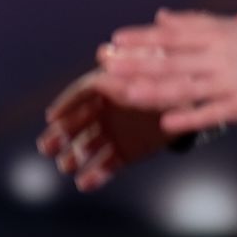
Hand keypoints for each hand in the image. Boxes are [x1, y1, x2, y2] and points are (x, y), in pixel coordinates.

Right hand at [38, 67, 177, 190]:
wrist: (191, 106)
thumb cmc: (170, 80)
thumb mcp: (154, 67)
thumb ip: (130, 62)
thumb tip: (102, 53)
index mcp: (108, 87)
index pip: (81, 95)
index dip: (66, 105)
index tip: (51, 117)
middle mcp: (104, 111)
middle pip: (76, 123)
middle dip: (60, 135)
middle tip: (45, 147)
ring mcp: (112, 133)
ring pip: (87, 146)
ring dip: (74, 156)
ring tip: (64, 166)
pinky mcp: (124, 153)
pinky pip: (107, 165)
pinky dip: (96, 175)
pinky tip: (84, 183)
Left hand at [92, 10, 236, 136]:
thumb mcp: (226, 27)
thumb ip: (191, 23)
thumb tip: (159, 18)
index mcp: (212, 36)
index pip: (170, 37)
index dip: (142, 39)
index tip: (115, 41)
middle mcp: (217, 59)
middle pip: (172, 63)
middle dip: (138, 66)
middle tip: (109, 69)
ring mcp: (227, 84)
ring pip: (187, 89)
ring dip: (156, 92)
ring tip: (129, 95)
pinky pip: (210, 114)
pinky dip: (188, 119)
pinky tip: (166, 124)